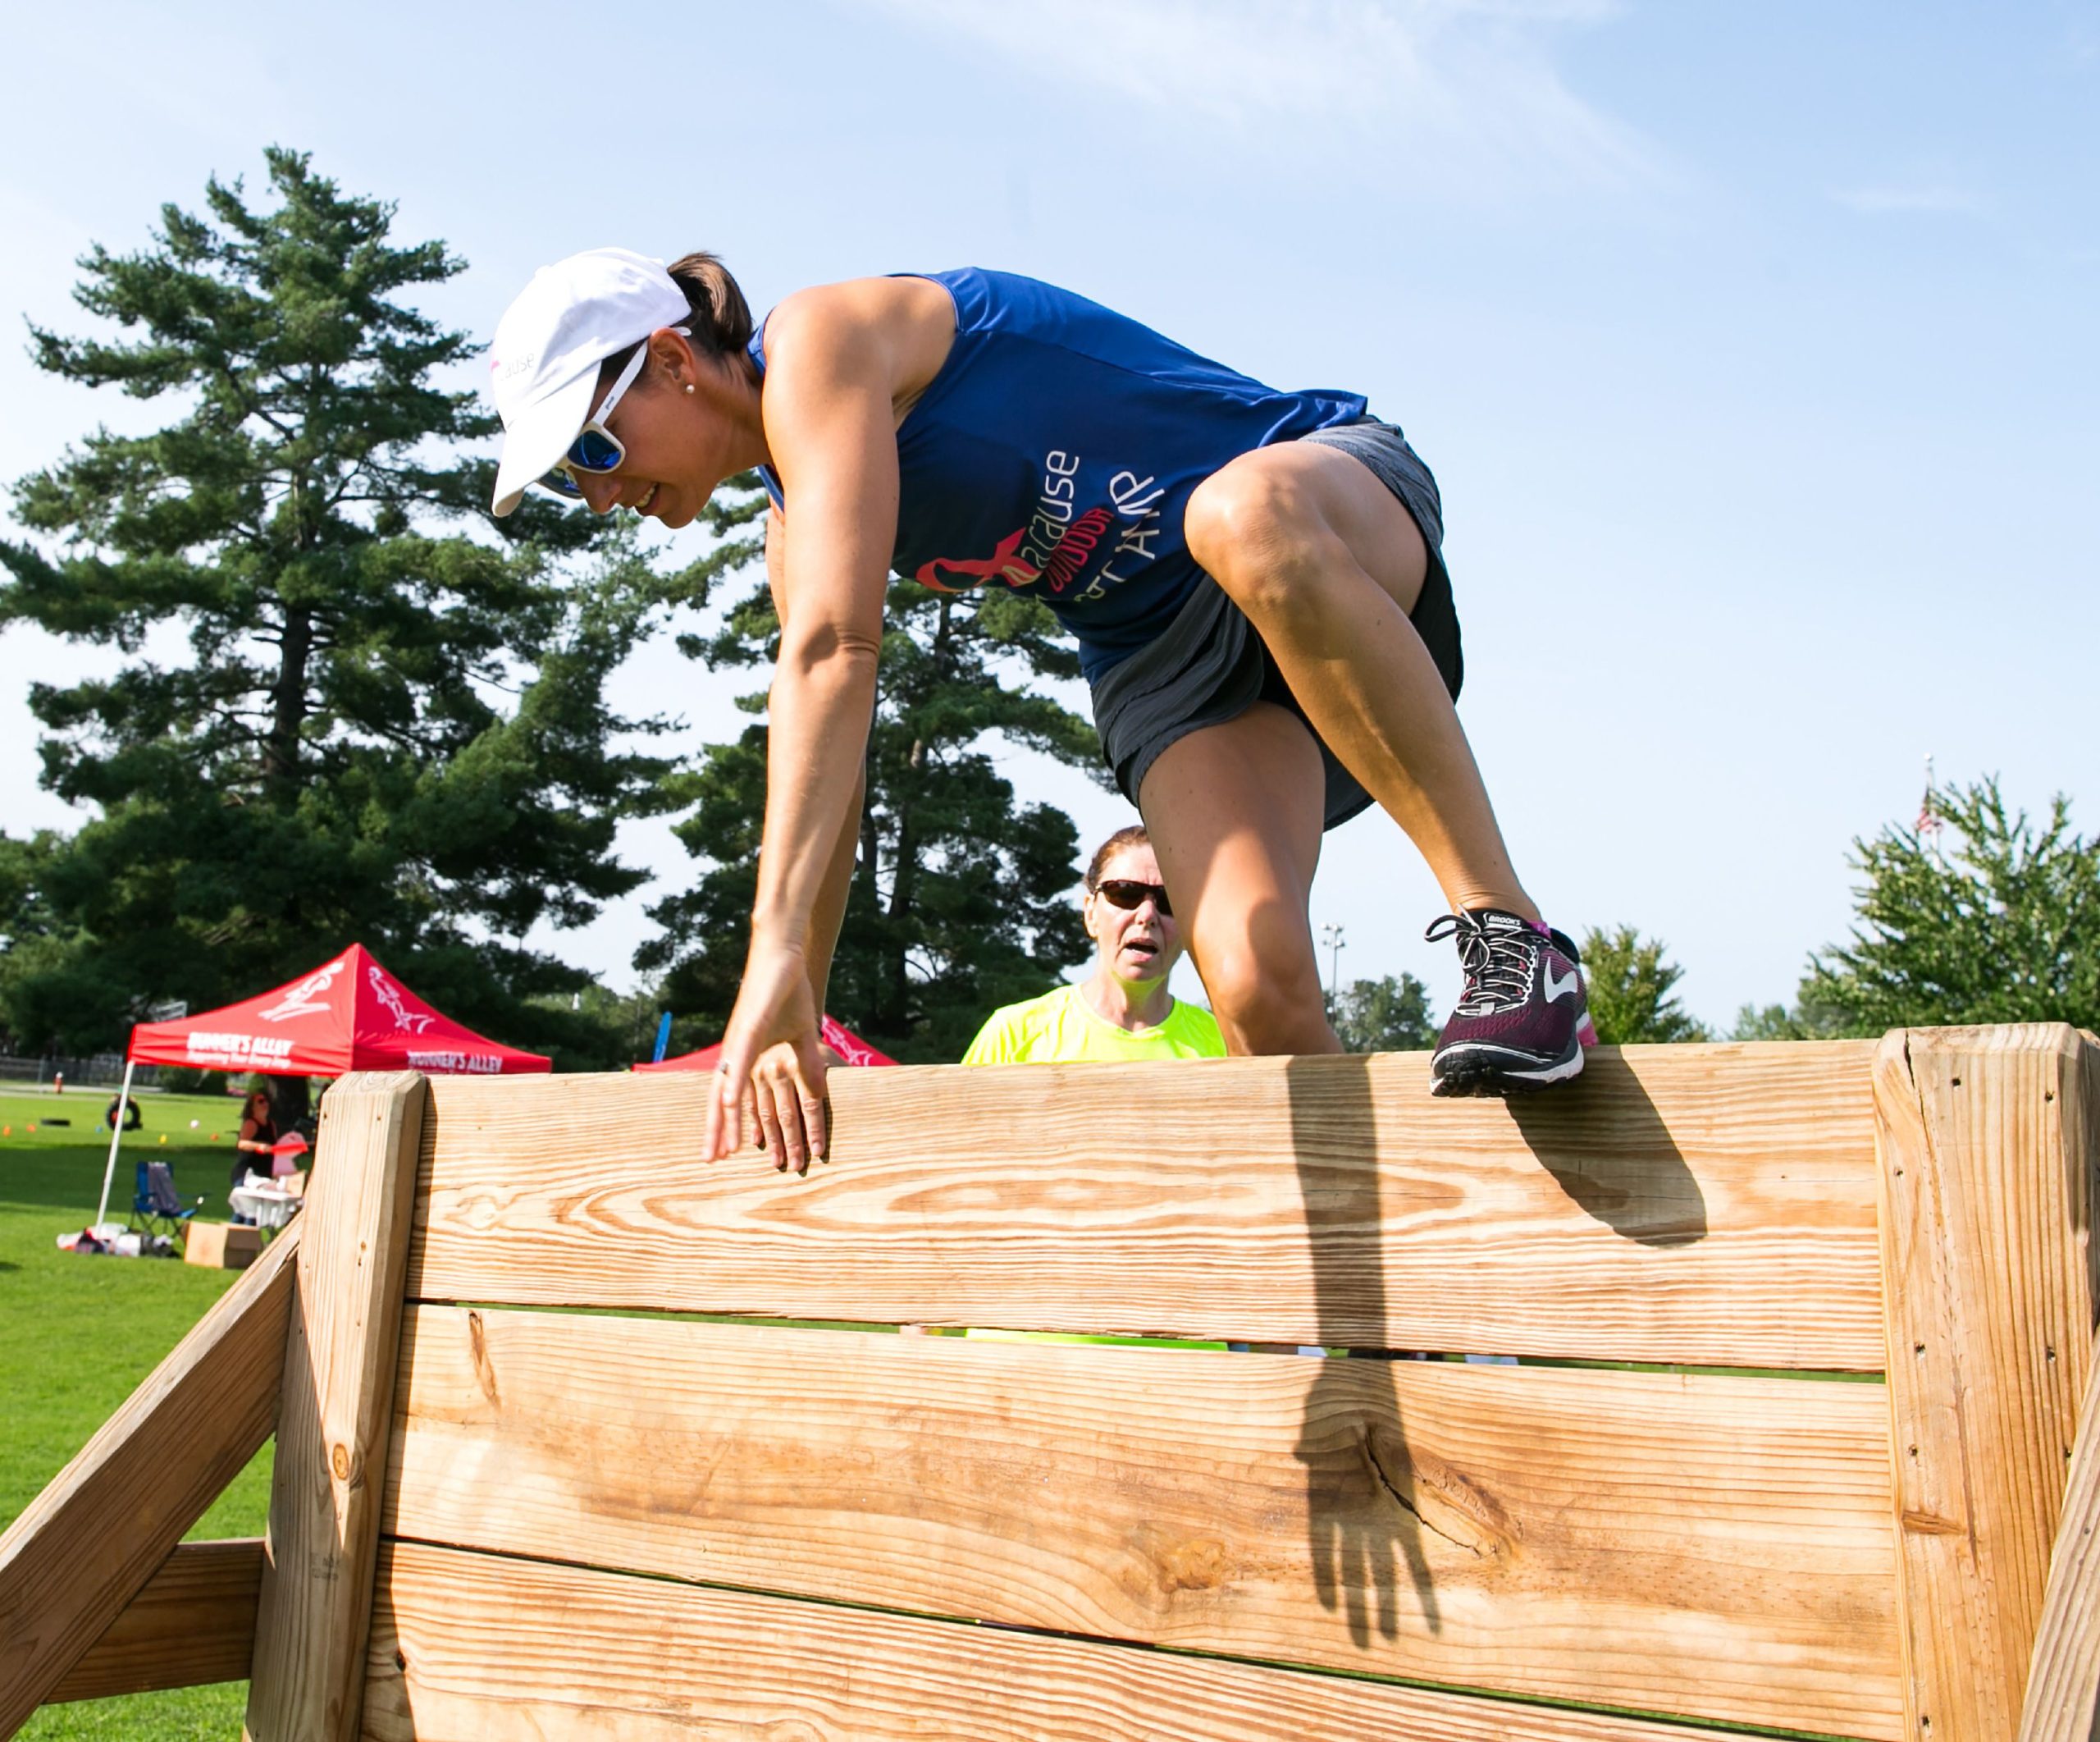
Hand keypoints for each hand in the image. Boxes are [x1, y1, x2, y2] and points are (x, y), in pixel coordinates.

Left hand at [703, 945, 829, 1172]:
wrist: (783, 956)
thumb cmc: (789, 992)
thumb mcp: (802, 1037)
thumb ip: (807, 1065)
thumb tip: (819, 1089)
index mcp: (747, 1056)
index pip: (736, 1098)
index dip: (730, 1124)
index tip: (727, 1153)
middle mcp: (736, 1053)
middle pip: (721, 1100)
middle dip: (717, 1132)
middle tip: (711, 1162)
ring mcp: (739, 1041)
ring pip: (725, 1087)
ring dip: (721, 1120)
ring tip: (719, 1150)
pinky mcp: (748, 1027)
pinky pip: (738, 1062)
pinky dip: (734, 1084)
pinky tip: (729, 1105)